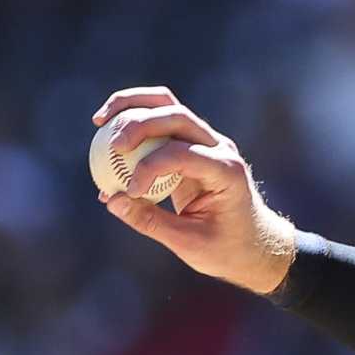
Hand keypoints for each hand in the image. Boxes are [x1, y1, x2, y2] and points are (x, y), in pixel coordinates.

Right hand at [91, 87, 297, 295]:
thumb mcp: (190, 243)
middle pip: (176, 116)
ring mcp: (208, 142)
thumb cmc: (228, 248)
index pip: (182, 154)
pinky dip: (134, 118)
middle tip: (111, 146)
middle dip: (138, 125)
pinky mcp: (193, 144)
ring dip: (132, 107)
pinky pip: (161, 121)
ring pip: (168, 106)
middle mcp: (220, 148)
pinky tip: (106, 126)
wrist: (255, 244)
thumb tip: (111, 200)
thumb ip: (151, 221)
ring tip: (99, 121)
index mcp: (227, 172)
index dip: (149, 167)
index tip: (130, 192)